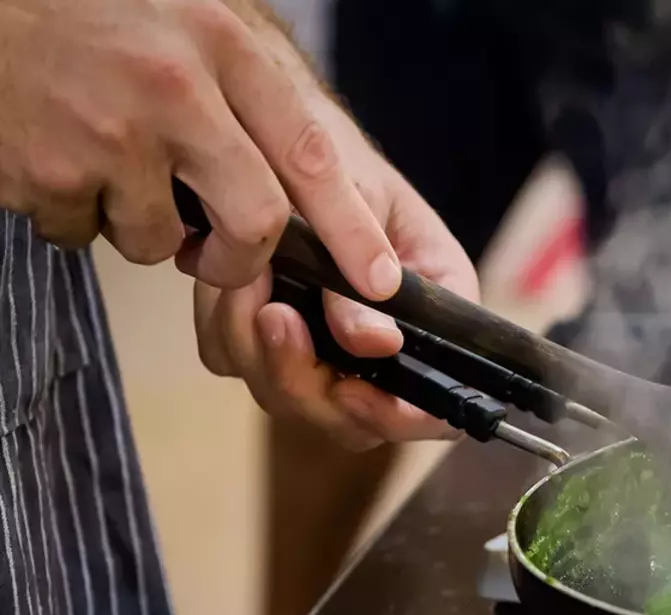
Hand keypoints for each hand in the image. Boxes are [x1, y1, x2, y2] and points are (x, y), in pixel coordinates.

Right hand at [0, 0, 399, 298]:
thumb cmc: (84, 7)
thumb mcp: (182, 16)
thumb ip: (240, 88)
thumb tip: (301, 184)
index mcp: (220, 46)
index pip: (311, 154)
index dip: (353, 230)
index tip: (380, 281)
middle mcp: (174, 90)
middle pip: (256, 221)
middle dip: (239, 257)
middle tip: (213, 253)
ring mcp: (109, 134)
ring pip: (158, 240)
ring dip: (136, 224)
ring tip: (104, 161)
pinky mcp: (48, 171)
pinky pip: (81, 233)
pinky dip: (71, 213)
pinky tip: (54, 156)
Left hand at [194, 97, 475, 450]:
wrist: (275, 127)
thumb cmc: (337, 155)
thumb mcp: (363, 198)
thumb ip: (367, 272)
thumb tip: (373, 343)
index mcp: (435, 322)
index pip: (434, 407)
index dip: (395, 414)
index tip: (351, 388)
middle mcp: (382, 354)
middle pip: (348, 420)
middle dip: (301, 377)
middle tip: (274, 315)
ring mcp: (319, 354)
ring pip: (284, 398)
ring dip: (256, 347)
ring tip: (244, 280)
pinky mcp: (261, 341)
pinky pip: (234, 363)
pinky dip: (224, 328)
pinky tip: (226, 278)